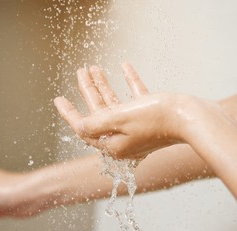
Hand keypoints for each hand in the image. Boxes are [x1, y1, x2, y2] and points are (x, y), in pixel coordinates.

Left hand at [54, 63, 186, 158]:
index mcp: (112, 144)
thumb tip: (79, 127)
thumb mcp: (118, 120)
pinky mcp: (150, 116)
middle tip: (80, 71)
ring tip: (93, 67)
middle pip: (98, 112)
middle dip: (88, 90)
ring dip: (104, 85)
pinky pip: (134, 97)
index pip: (84, 128)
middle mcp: (123, 138)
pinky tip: (123, 67)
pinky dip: (128, 82)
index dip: (69, 113)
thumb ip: (96, 123)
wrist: (192, 117)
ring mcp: (137, 127)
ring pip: (115, 103)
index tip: (57, 99)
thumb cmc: (155, 119)